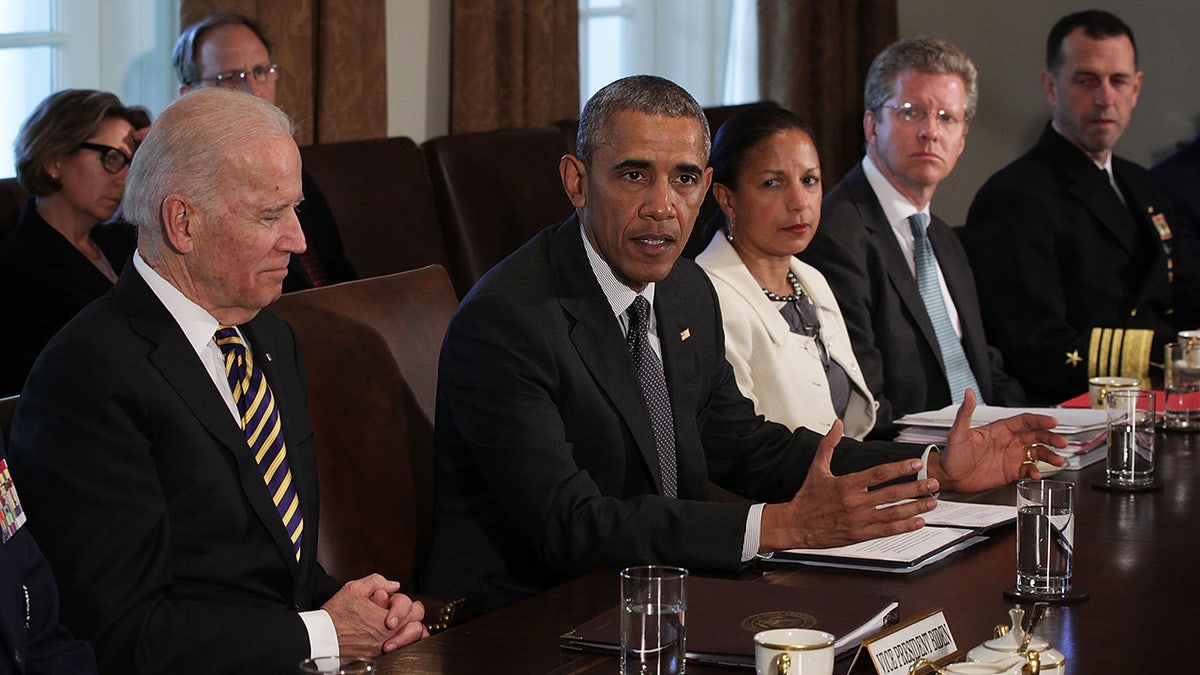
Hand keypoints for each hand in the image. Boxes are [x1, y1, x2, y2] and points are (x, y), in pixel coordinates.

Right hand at [322, 574, 427, 656]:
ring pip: (413, 642)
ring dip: (409, 632)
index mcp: (387, 620)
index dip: (402, 603)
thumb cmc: (335, 616)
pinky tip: (390, 636)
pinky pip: (400, 651)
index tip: (388, 604)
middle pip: (418, 626)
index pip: (413, 609)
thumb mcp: (354, 589)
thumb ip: (377, 582)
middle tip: (397, 615)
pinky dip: (400, 642)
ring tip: (396, 626)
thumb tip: (393, 585)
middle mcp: (389, 637)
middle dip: (411, 617)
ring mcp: (384, 649)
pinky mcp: (378, 657)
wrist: (321, 638)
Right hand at [760, 420, 940, 550]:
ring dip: (915, 507)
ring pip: (893, 513)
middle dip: (915, 488)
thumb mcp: (816, 468)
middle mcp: (854, 502)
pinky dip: (904, 526)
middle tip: (933, 483)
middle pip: (891, 494)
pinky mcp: (860, 535)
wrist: (795, 525)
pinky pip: (886, 530)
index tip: (915, 463)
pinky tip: (918, 522)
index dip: (899, 468)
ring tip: (932, 502)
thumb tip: (836, 424)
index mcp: (846, 484)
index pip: (878, 474)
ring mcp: (859, 520)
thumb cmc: (807, 498)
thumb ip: (828, 445)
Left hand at [931, 389, 1067, 492]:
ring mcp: (1010, 457)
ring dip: (1048, 456)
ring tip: (1058, 460)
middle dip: (1051, 438)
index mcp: (999, 430)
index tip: (1053, 421)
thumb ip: (965, 413)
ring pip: (1036, 453)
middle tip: (1062, 443)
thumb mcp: (958, 433)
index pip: (1024, 421)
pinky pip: (1028, 470)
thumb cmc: (951, 454)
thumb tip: (968, 392)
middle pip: (1036, 436)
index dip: (1039, 420)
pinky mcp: (1010, 472)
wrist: (948, 476)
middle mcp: (1008, 442)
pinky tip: (1037, 475)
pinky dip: (1035, 472)